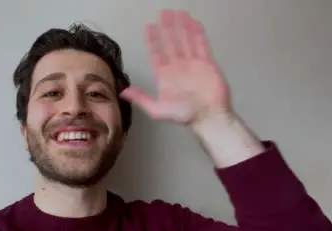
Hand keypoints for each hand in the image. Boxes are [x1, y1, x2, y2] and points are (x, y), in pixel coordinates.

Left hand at [120, 10, 232, 126]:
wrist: (208, 116)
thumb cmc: (183, 114)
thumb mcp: (157, 110)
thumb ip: (141, 98)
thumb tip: (123, 92)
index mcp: (165, 75)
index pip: (157, 53)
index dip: (153, 40)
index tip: (149, 27)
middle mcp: (178, 67)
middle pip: (171, 42)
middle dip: (167, 27)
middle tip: (164, 13)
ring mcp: (193, 63)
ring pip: (186, 40)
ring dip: (182, 27)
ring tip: (179, 13)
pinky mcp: (207, 63)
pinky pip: (201, 45)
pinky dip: (197, 34)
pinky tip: (193, 23)